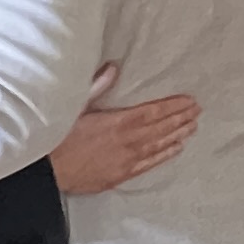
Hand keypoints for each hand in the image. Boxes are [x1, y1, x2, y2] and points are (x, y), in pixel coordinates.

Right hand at [54, 61, 199, 191]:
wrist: (45, 173)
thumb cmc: (57, 137)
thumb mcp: (73, 107)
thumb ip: (96, 87)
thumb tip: (113, 68)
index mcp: (118, 123)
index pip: (153, 112)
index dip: (173, 106)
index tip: (190, 101)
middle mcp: (127, 142)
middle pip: (161, 129)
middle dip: (181, 119)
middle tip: (198, 111)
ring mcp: (126, 161)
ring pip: (159, 146)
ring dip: (178, 135)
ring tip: (193, 127)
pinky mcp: (121, 175)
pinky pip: (150, 164)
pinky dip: (165, 155)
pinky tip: (176, 149)